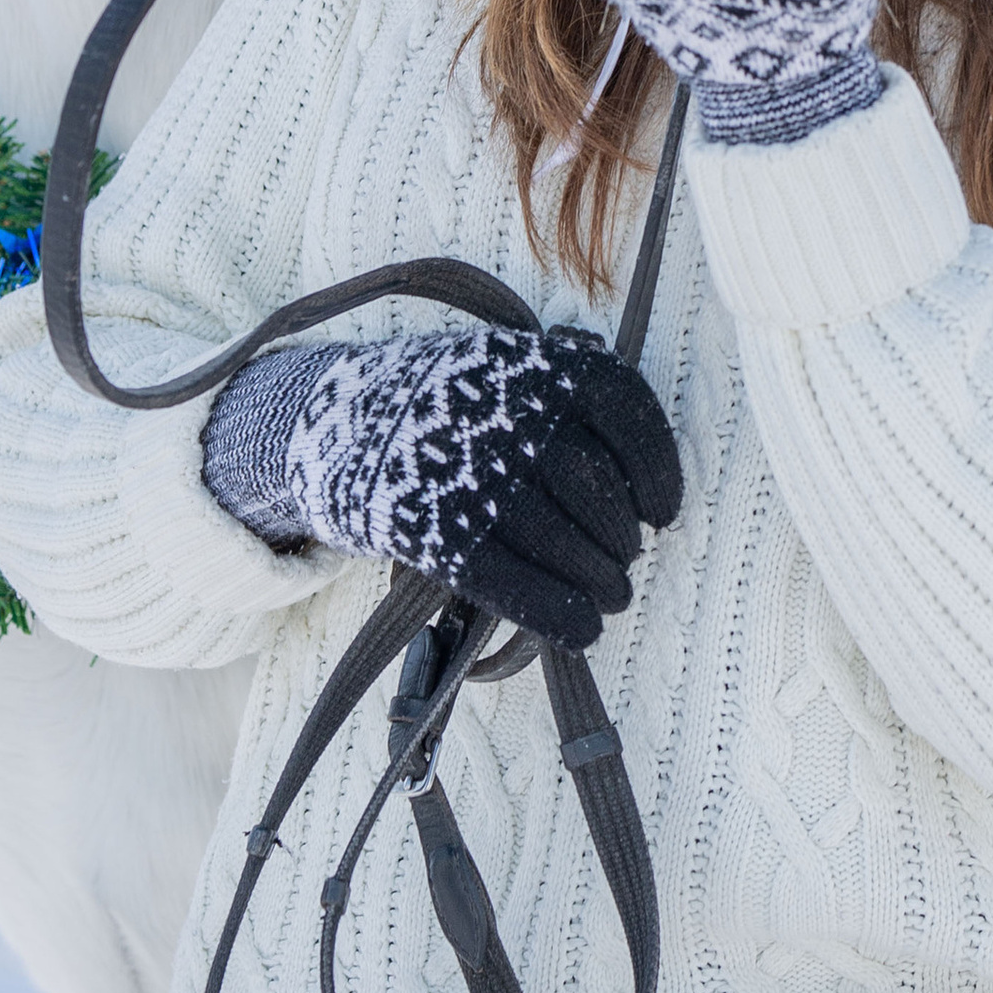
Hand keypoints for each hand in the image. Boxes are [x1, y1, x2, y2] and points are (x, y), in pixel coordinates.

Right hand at [202, 320, 681, 650]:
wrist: (328, 425)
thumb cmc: (439, 405)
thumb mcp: (497, 367)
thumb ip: (564, 397)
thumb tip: (642, 473)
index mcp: (530, 363)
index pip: (624, 412)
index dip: (658, 470)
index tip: (664, 510)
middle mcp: (505, 413)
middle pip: (596, 488)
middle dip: (621, 537)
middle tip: (624, 560)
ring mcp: (469, 474)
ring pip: (563, 541)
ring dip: (601, 581)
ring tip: (612, 596)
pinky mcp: (435, 532)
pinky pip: (516, 583)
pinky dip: (560, 613)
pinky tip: (583, 629)